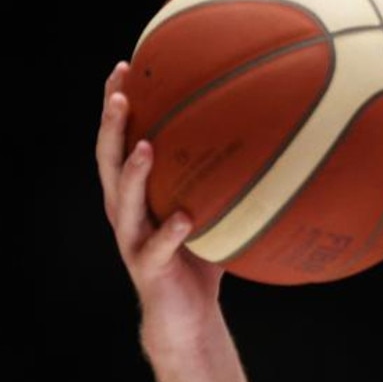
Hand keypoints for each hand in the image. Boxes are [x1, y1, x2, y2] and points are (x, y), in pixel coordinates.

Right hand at [97, 61, 223, 348]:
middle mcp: (126, 211)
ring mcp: (133, 240)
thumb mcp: (214, 209)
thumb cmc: (201, 257)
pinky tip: (185, 218)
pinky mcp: (148, 269)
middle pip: (108, 160)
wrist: (186, 316)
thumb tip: (273, 136)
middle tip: (121, 91)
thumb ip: (228, 177)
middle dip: (112, 125)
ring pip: (123, 201)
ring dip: (133, 173)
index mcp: (136, 192)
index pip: (119, 139)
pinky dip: (170, 233)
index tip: (126, 65)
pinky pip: (157, 248)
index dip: (117, 104)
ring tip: (145, 145)